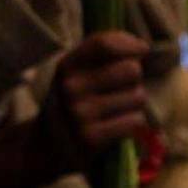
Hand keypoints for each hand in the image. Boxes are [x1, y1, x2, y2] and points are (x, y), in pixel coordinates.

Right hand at [39, 31, 148, 170]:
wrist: (46, 144)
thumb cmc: (71, 101)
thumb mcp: (74, 73)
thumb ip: (100, 55)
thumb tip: (142, 46)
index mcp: (67, 66)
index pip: (104, 44)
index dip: (130, 43)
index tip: (142, 49)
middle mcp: (71, 87)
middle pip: (131, 70)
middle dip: (133, 80)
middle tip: (119, 90)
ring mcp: (80, 113)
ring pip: (138, 97)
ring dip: (133, 104)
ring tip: (114, 110)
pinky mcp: (92, 138)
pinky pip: (135, 121)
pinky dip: (131, 123)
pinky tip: (115, 126)